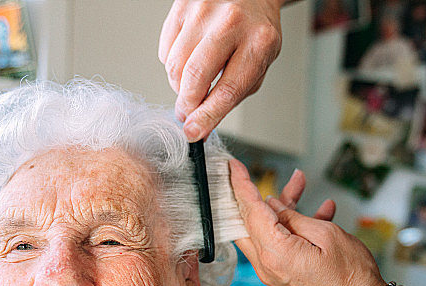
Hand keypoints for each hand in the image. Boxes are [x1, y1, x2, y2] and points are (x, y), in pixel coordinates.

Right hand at [159, 0, 283, 140]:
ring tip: (193, 83)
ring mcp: (204, 10)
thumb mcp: (258, 64)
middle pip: (195, 76)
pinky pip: (166, 50)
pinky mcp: (183, 5)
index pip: (228, 90)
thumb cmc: (255, 31)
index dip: (207, 117)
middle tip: (187, 115)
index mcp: (259, 42)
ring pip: (175, 65)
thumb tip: (201, 124)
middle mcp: (231, 22)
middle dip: (187, 105)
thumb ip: (232, 94)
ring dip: (179, 86)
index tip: (193, 132)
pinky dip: (173, 64)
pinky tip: (189, 58)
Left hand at [229, 159, 384, 285]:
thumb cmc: (352, 280)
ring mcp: (274, 274)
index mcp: (275, 253)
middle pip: (249, 222)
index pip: (248, 211)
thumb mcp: (327, 235)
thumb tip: (272, 206)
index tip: (233, 168)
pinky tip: (318, 212)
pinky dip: (292, 228)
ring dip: (282, 208)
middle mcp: (268, 266)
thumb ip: (294, 218)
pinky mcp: (283, 278)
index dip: (241, 185)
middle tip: (266, 175)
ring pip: (266, 231)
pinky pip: (280, 245)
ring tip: (302, 184)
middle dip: (258, 194)